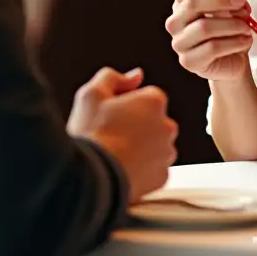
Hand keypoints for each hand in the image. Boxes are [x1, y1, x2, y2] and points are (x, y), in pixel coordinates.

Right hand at [68, 67, 178, 203]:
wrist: (88, 180)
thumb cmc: (91, 134)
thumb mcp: (92, 94)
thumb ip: (113, 77)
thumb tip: (136, 75)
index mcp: (154, 101)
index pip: (145, 97)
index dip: (125, 106)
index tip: (109, 118)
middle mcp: (167, 125)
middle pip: (152, 122)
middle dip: (136, 127)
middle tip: (110, 137)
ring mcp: (166, 153)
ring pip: (155, 147)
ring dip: (141, 149)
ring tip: (115, 156)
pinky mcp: (161, 178)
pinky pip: (153, 171)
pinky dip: (141, 171)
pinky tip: (122, 171)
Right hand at [165, 0, 253, 81]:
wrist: (233, 60)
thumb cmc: (230, 30)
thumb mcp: (235, 8)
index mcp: (185, 1)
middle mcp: (177, 21)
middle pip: (192, 2)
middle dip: (221, 0)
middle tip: (241, 2)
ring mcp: (180, 42)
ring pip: (204, 27)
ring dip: (232, 25)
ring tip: (246, 28)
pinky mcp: (189, 61)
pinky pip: (212, 47)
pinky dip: (234, 42)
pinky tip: (244, 41)